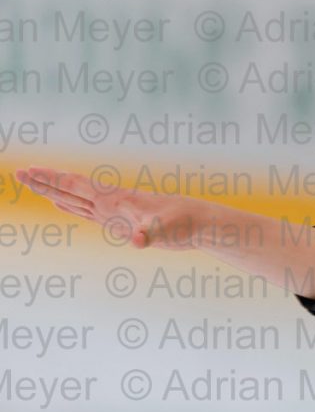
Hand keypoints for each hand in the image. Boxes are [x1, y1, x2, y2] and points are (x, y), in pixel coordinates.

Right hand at [16, 166, 209, 250]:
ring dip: (53, 191)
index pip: (75, 186)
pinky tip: (60, 204)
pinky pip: (87, 212)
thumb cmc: (183, 224)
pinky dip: (70, 207)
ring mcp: (113, 210)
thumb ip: (150, 235)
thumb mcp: (166, 232)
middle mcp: (110, 202)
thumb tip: (138, 240)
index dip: (51, 180)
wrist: (198, 221)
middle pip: (69, 188)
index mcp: (114, 199)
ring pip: (75, 198)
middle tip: (18, 172)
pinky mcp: (119, 220)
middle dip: (43, 181)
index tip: (28, 171)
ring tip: (32, 183)